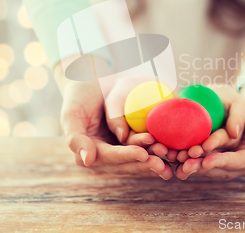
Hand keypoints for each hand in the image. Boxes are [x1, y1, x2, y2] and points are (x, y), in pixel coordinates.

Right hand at [54, 59, 172, 179]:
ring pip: (139, 159)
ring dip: (154, 159)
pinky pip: (146, 148)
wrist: (92, 80)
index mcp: (89, 152)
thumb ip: (75, 138)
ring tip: (170, 156)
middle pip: (127, 163)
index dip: (126, 156)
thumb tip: (87, 161)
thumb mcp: (71, 112)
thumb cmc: (79, 95)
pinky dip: (157, 149)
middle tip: (163, 162)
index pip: (109, 157)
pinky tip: (172, 150)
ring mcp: (119, 149)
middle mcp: (105, 155)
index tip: (143, 154)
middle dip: (145, 163)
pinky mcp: (132, 141)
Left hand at [175, 81, 244, 179]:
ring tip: (175, 158)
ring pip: (206, 159)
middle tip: (184, 164)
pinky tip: (174, 149)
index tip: (207, 162)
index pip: (237, 162)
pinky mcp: (216, 144)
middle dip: (201, 165)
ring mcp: (226, 153)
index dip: (222, 162)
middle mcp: (238, 159)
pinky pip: (201, 148)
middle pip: (218, 165)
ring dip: (191, 160)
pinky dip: (188, 149)